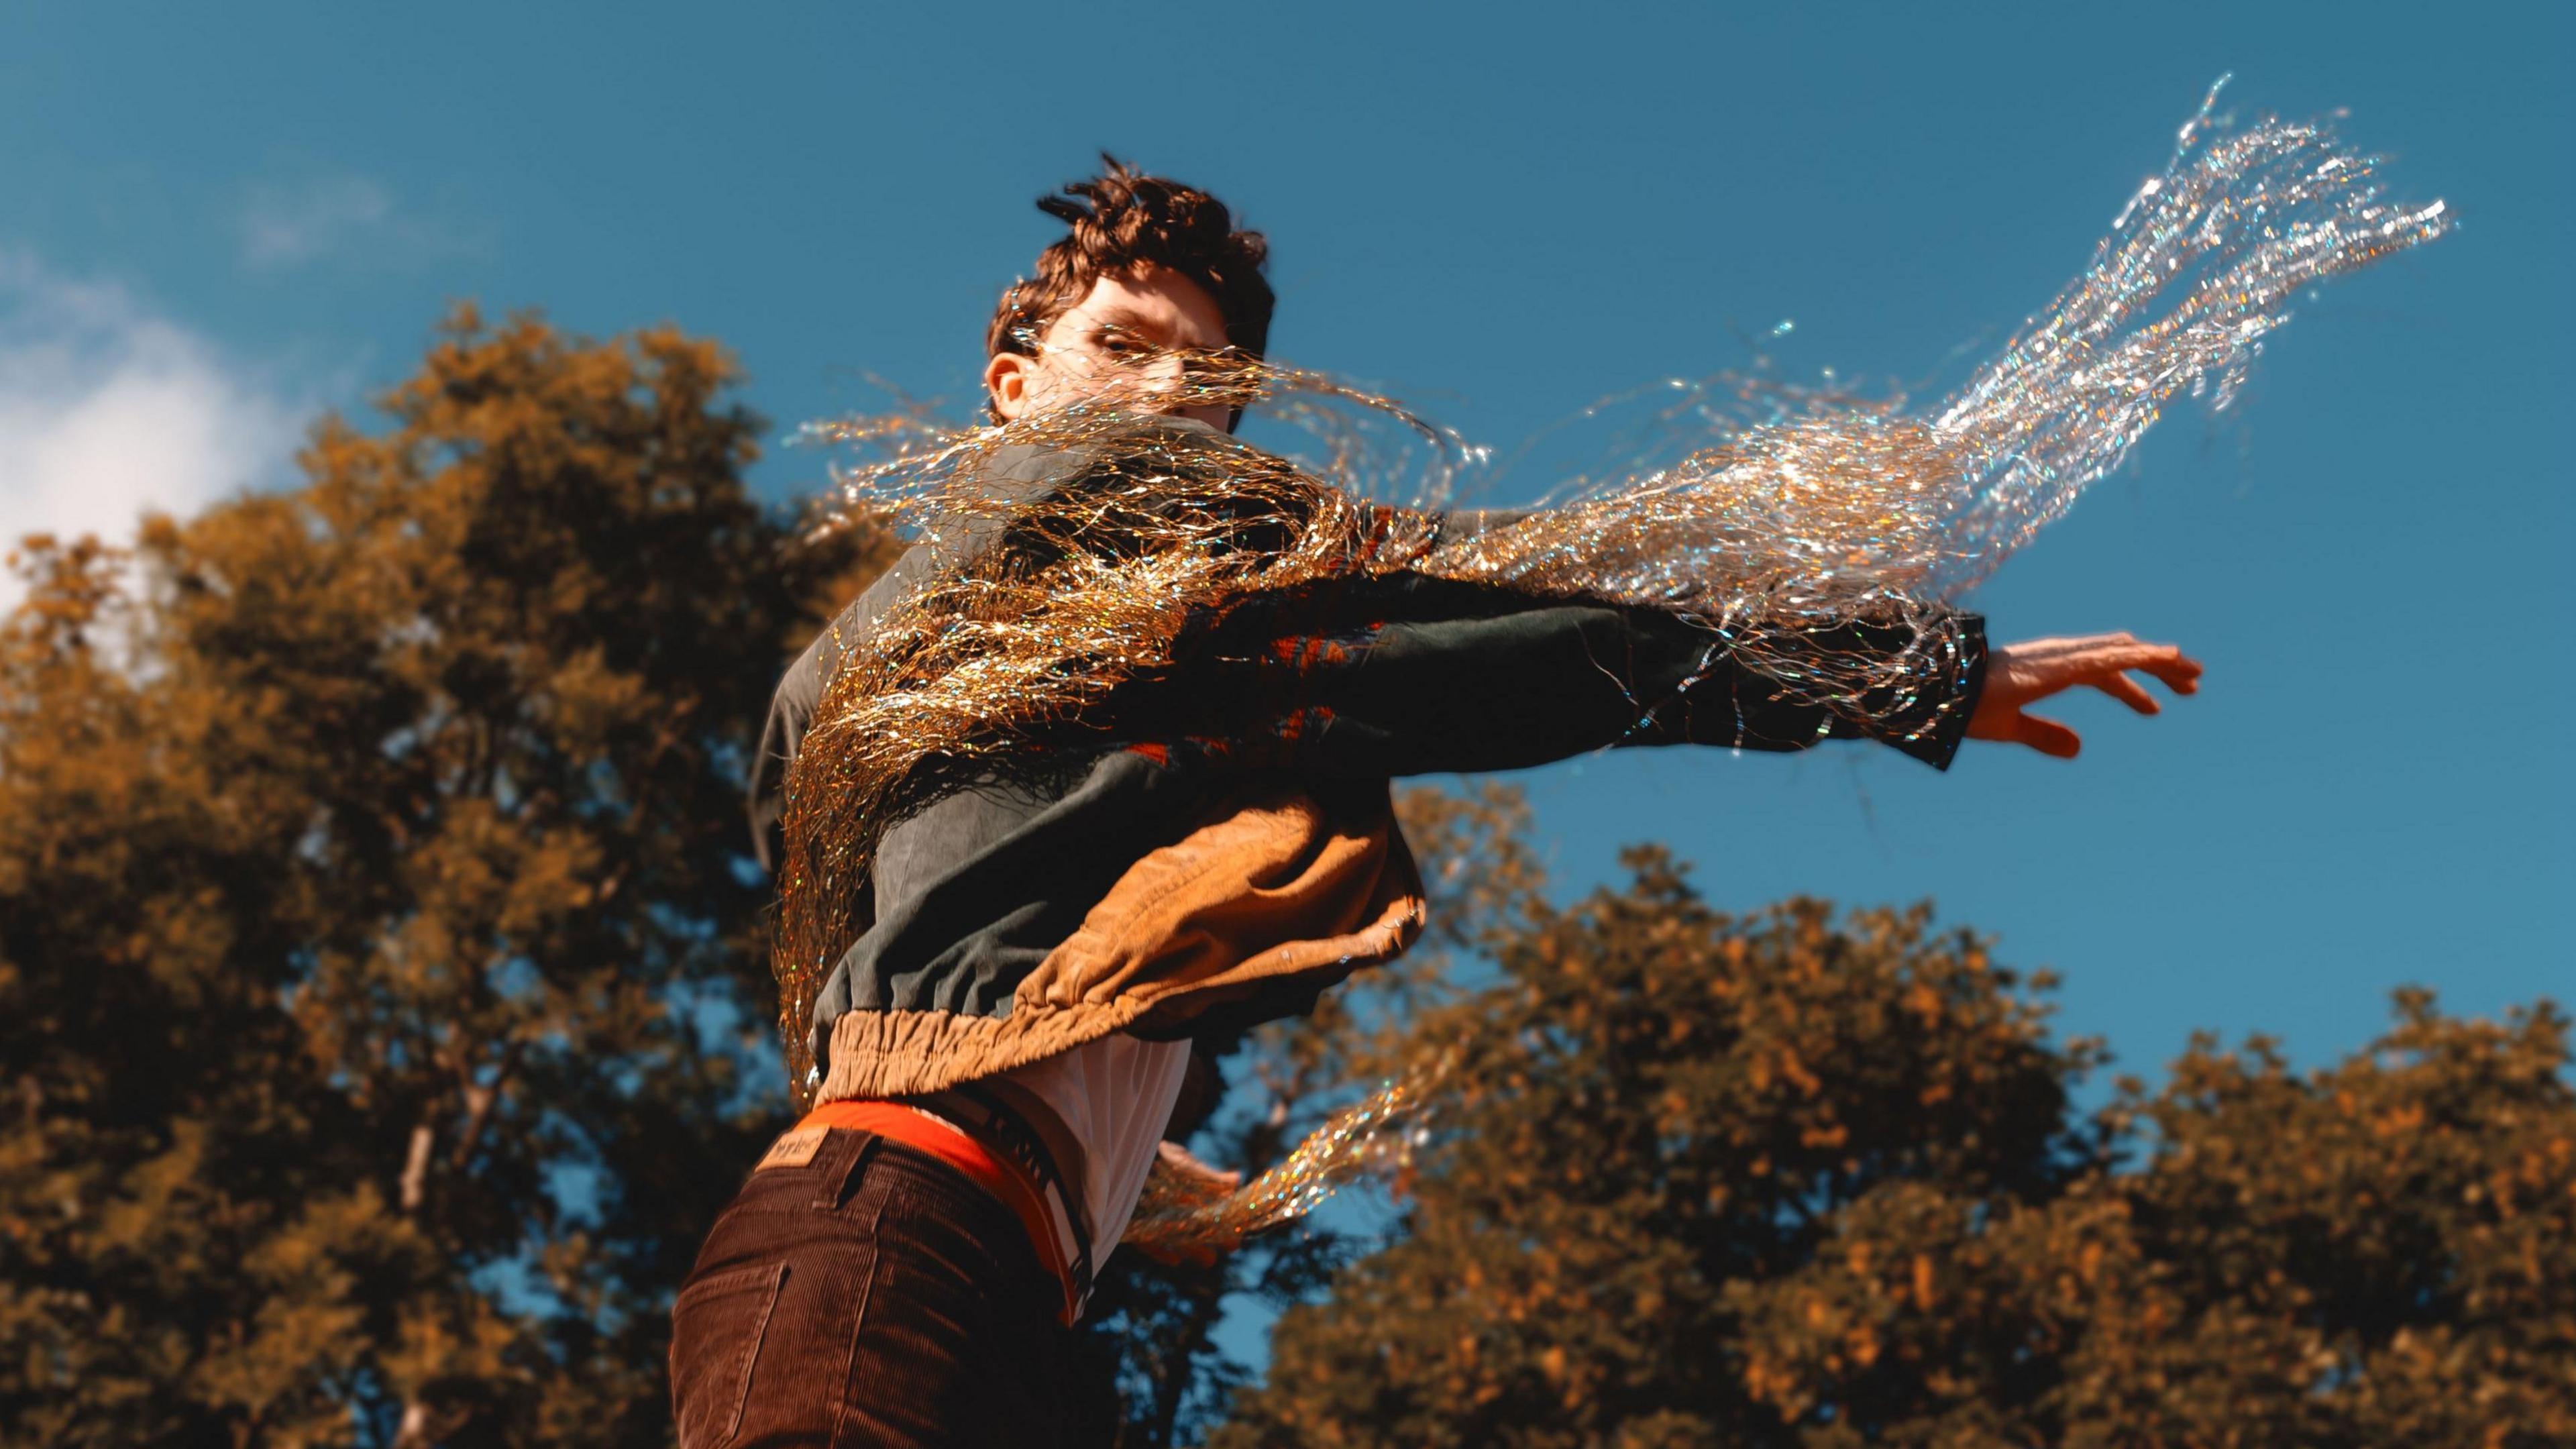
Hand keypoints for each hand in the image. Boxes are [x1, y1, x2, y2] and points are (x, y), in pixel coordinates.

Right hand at [1967, 633, 2201, 758]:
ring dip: (2160, 659)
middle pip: (2121, 654)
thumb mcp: (2011, 726)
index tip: (2156, 707)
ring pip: (2123, 651)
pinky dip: (2141, 656)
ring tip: (2194, 673)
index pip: (2102, 672)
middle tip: (2192, 684)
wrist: (1941, 694)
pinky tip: (2166, 658)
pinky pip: (2110, 657)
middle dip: (2157, 667)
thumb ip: (2044, 735)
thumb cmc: (1965, 705)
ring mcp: (2062, 656)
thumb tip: (2079, 748)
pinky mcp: (2061, 664)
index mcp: (2048, 668)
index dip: (2132, 687)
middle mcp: (2060, 655)